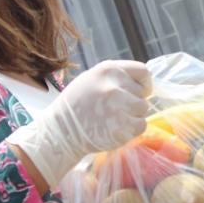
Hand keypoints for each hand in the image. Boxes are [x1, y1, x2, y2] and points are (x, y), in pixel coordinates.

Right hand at [7, 60, 150, 189]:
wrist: (60, 132)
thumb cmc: (76, 105)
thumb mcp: (92, 79)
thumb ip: (116, 78)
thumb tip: (140, 82)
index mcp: (108, 70)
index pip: (143, 72)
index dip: (143, 84)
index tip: (138, 92)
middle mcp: (114, 86)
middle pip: (143, 94)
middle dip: (133, 102)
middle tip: (116, 110)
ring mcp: (119, 107)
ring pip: (143, 109)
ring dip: (133, 116)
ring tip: (114, 119)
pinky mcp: (122, 127)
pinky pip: (141, 125)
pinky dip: (132, 130)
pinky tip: (116, 129)